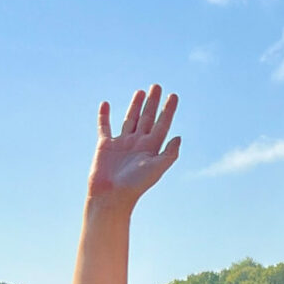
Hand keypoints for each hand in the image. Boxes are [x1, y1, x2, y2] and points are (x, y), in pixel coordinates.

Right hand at [87, 84, 180, 210]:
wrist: (111, 197)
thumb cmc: (135, 185)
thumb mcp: (157, 168)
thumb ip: (169, 153)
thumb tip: (179, 136)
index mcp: (152, 147)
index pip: (163, 124)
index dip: (168, 110)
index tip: (174, 95)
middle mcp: (138, 143)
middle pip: (147, 117)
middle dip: (152, 102)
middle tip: (157, 85)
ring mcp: (121, 143)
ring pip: (130, 119)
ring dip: (135, 105)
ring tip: (140, 91)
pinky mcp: (105, 146)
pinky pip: (104, 127)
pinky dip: (104, 116)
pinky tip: (106, 104)